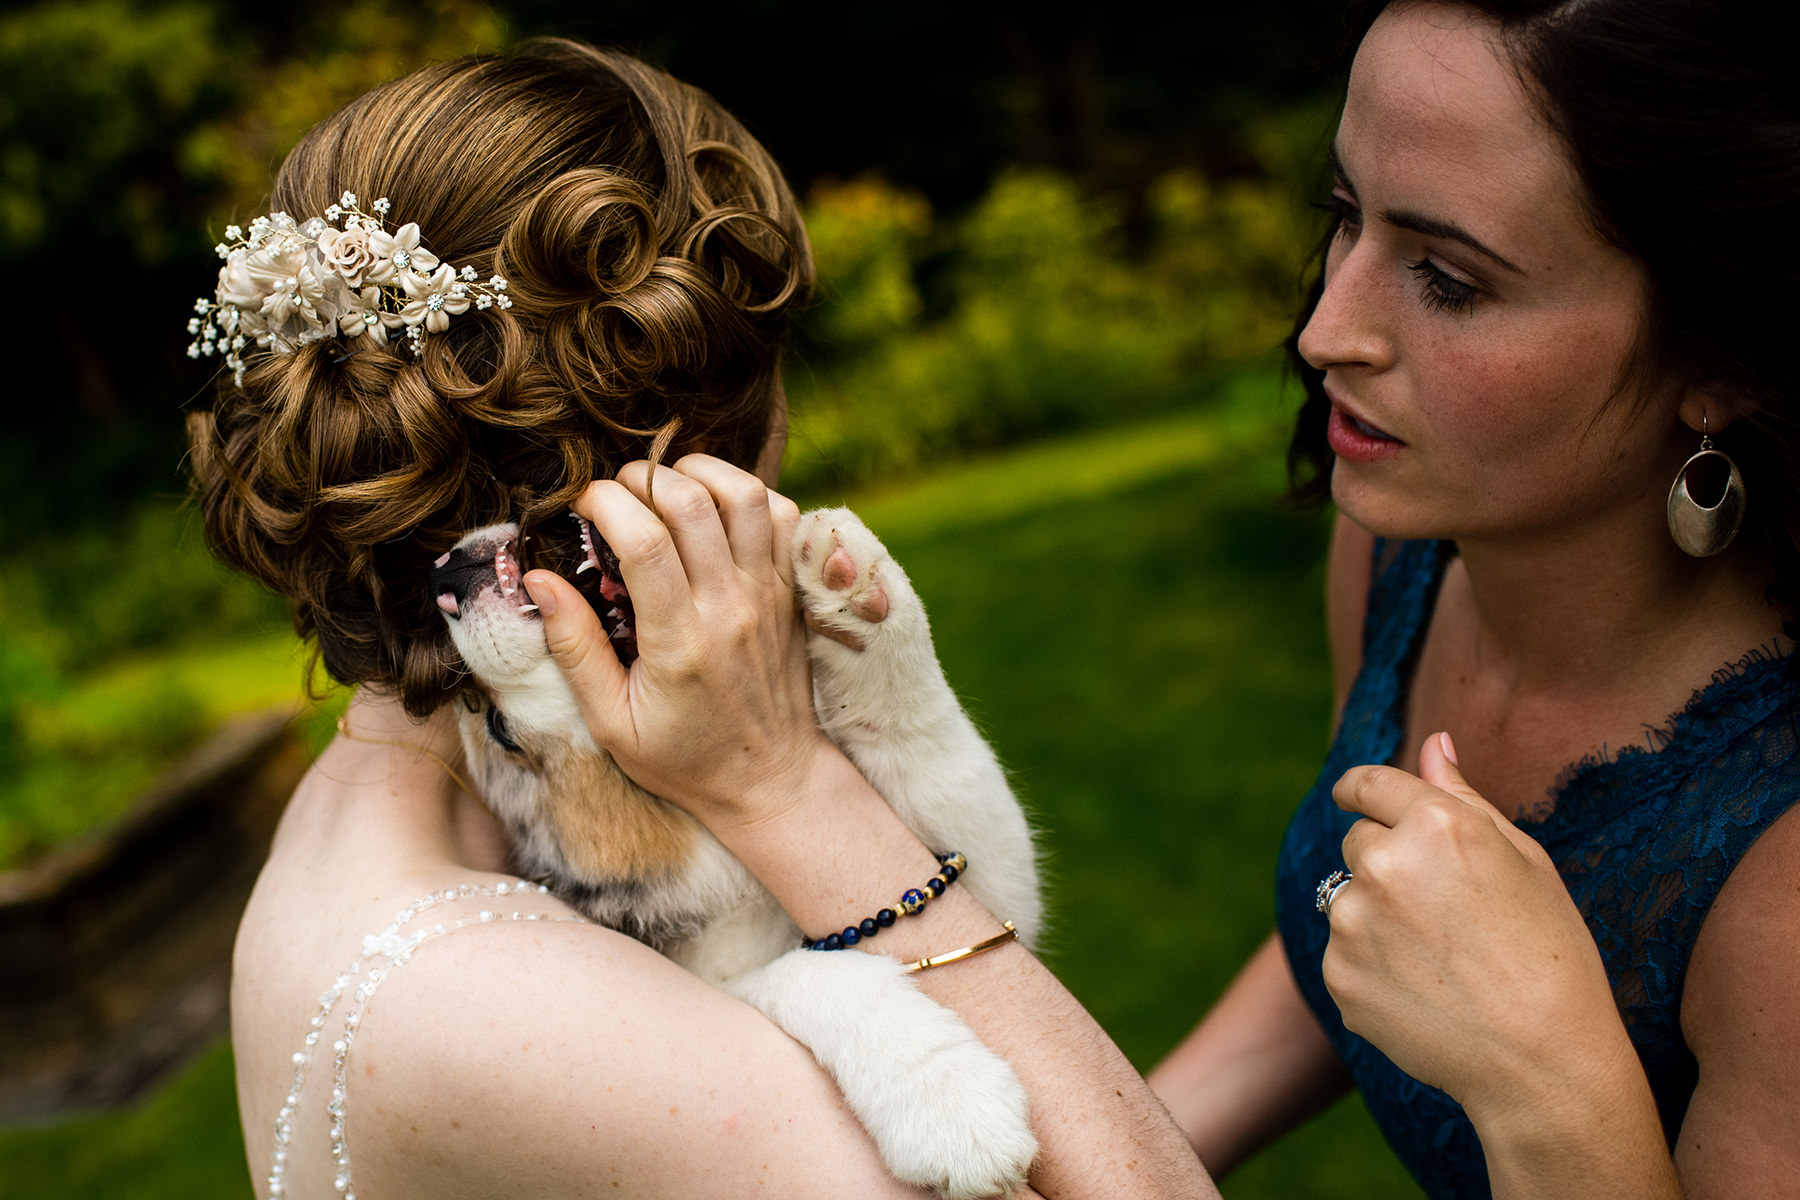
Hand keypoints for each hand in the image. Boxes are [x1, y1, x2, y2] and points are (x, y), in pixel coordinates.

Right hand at [519, 455, 835, 829]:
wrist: (771, 780)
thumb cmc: (684, 759)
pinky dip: (748, 494)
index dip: (605, 503)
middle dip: (642, 477)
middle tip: (616, 492)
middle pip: (693, 502)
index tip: (580, 505)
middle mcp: (731, 607)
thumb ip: (574, 648)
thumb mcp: (612, 722)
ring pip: (747, 496)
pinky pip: (784, 516)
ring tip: (665, 485)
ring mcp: (769, 594)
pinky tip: (714, 508)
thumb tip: (537, 579)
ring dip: (701, 473)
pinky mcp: (792, 591)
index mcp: (681, 641)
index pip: (644, 541)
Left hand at [1324, 733, 1632, 1121]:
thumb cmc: (1550, 953)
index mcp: (1435, 823)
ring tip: (1441, 959)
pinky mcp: (1338, 975)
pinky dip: (1373, 967)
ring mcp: (1353, 922)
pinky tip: (1425, 993)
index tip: (1355, 797)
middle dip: (1389, 862)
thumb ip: (1463, 797)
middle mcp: (1383, 863)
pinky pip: (1345, 954)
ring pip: (1347, 898)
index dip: (1360, 790)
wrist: (1542, 1061)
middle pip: (1358, 841)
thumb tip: (1432, 743)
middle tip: (1445, 911)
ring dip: (1378, 915)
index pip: (1369, 784)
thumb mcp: (1523, 860)